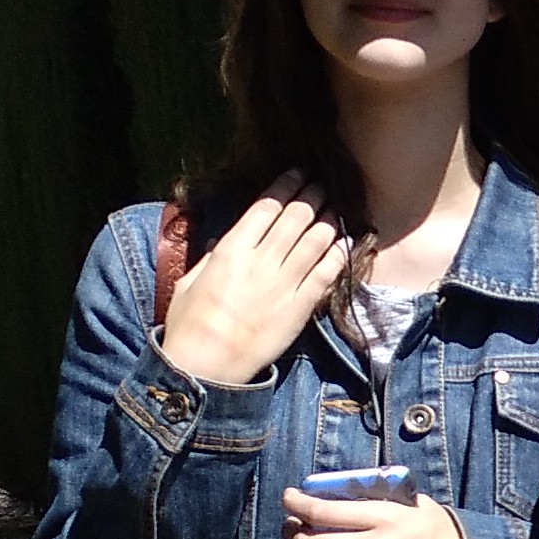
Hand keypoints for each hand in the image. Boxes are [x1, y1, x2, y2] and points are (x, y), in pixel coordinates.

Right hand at [163, 192, 350, 386]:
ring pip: (315, 241)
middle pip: (295, 218)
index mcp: (231, 249)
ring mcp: (283, 284)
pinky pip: (325, 275)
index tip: (297, 174)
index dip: (285, 186)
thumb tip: (228, 237)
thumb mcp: (192, 279)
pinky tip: (347, 242)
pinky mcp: (299, 308)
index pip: (265, 207)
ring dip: (329, 220)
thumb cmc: (191, 322)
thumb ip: (213, 255)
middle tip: (323, 184)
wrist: (206, 364)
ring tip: (337, 206)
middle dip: (312, 196)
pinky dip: (338, 255)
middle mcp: (260, 261)